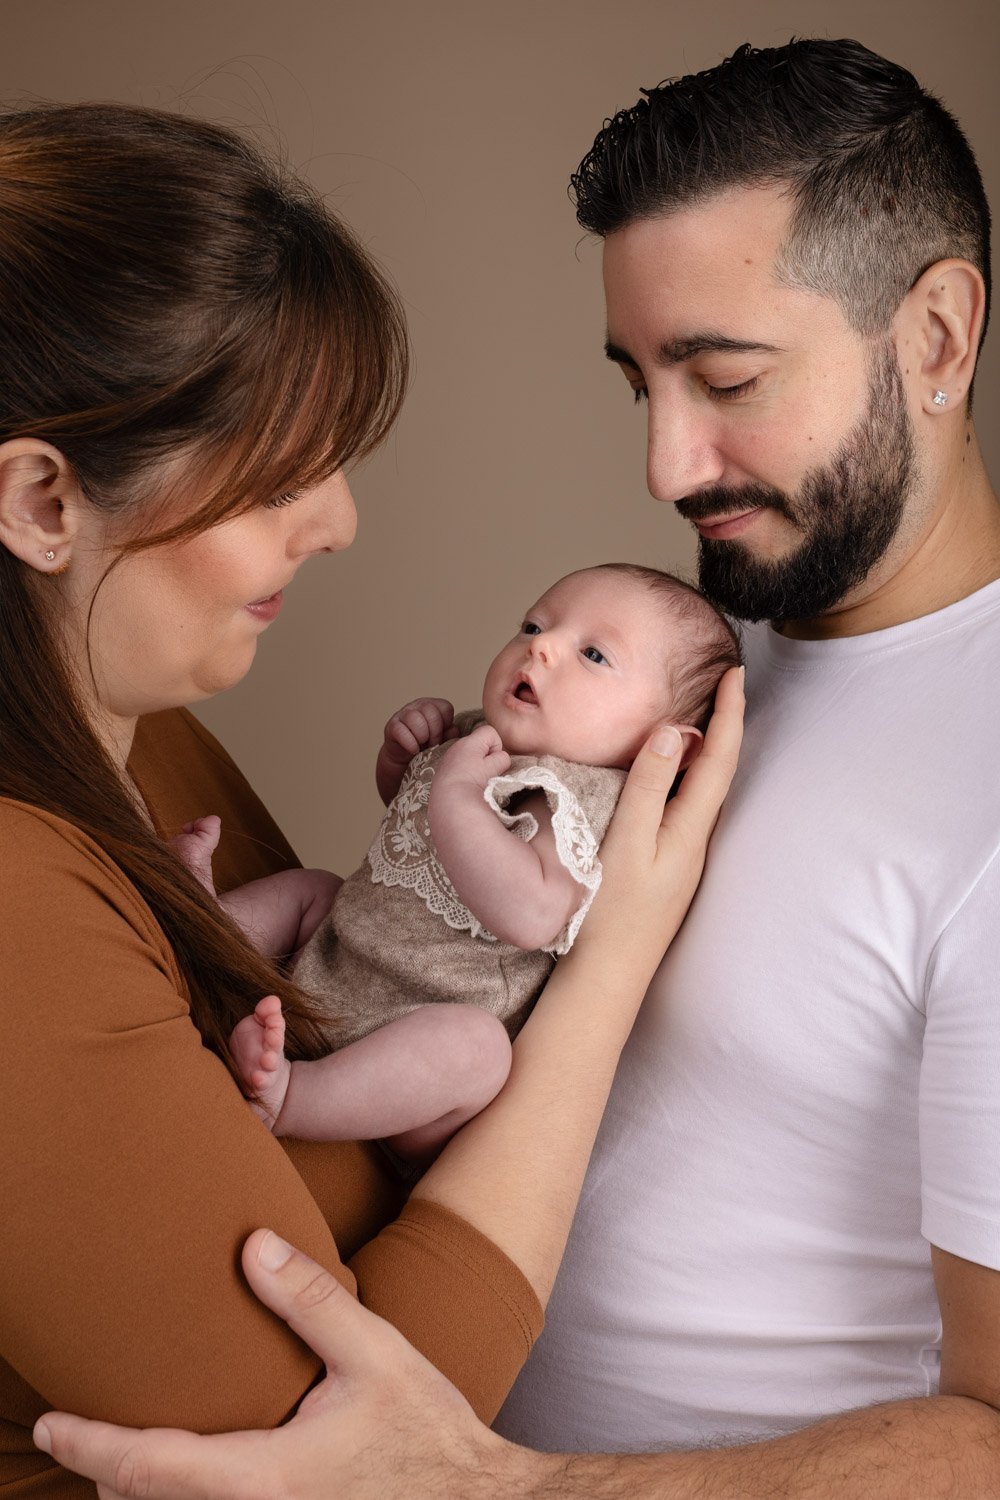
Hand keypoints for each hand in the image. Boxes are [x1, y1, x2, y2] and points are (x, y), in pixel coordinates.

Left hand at [33, 1230, 528, 1499]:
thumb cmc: (430, 1437)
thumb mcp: (377, 1354)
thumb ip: (313, 1300)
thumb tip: (253, 1245)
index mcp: (261, 1478)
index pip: (144, 1466)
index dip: (86, 1444)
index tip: (48, 1426)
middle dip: (110, 1473)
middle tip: (85, 1429)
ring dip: (146, 1490)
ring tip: (131, 1449)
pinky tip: (200, 1470)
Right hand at [376, 697, 456, 803]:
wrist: (405, 767)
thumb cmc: (429, 753)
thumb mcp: (446, 743)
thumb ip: (455, 735)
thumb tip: (467, 732)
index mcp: (435, 708)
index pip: (445, 708)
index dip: (445, 726)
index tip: (443, 739)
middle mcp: (419, 707)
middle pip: (430, 712)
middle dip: (434, 732)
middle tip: (432, 745)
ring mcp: (403, 715)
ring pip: (415, 718)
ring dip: (421, 737)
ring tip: (422, 747)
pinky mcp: (391, 727)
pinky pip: (401, 729)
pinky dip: (410, 743)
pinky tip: (413, 750)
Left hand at [434, 722, 511, 793]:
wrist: (447, 802)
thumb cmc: (472, 782)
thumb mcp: (493, 768)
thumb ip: (501, 759)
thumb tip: (502, 758)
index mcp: (469, 742)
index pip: (490, 732)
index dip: (496, 746)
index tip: (493, 763)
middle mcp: (457, 746)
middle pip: (479, 744)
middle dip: (486, 756)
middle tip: (485, 774)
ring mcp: (448, 759)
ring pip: (469, 756)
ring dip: (475, 765)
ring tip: (474, 781)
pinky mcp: (442, 772)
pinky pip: (459, 766)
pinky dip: (464, 773)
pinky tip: (463, 785)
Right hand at [574, 666, 744, 979]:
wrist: (606, 976)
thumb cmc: (610, 914)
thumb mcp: (626, 843)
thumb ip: (649, 787)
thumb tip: (671, 733)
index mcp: (691, 830)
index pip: (719, 758)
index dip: (729, 713)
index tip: (735, 672)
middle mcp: (695, 840)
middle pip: (718, 769)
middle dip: (724, 723)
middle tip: (723, 680)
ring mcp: (682, 855)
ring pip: (702, 788)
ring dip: (704, 748)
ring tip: (701, 713)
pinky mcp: (665, 865)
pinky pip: (683, 805)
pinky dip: (683, 775)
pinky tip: (669, 772)